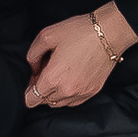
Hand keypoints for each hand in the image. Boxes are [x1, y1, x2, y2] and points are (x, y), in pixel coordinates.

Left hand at [23, 4, 137, 109]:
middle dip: (41, 90)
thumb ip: (33, 54)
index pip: (32, 99)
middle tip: (46, 72)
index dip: (28, 90)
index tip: (33, 79)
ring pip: (59, 103)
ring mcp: (81, 93)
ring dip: (54, 94)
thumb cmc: (79, 32)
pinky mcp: (92, 92)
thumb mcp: (47, 35)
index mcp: (53, 78)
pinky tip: (69, 80)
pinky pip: (73, 102)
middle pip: (44, 102)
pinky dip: (67, 95)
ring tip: (58, 75)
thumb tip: (33, 68)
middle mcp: (66, 90)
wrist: (109, 33)